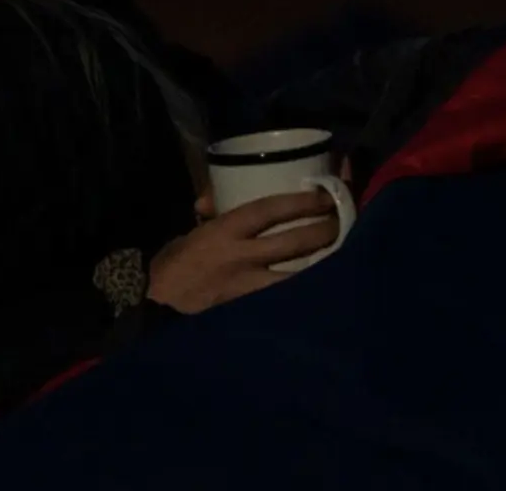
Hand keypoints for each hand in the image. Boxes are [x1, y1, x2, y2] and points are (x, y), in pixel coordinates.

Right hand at [147, 190, 341, 314]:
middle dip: (321, 230)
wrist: (160, 306)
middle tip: (343, 220)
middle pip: (291, 242)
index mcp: (225, 231)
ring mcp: (250, 288)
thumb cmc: (175, 263)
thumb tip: (215, 195)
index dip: (298, 202)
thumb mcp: (193, 231)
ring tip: (345, 252)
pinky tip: (326, 287)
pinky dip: (307, 290)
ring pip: (297, 273)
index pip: (268, 210)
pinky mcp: (254, 311)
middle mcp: (242, 257)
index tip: (322, 194)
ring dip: (322, 261)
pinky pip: (288, 298)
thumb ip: (211, 212)